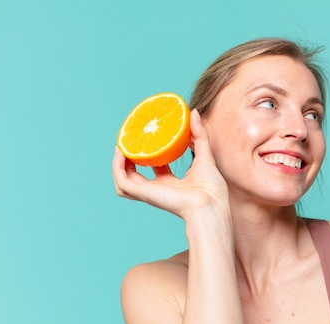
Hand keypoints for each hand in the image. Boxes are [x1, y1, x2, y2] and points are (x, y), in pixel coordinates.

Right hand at [112, 109, 229, 219]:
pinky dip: (117, 168)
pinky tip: (121, 152)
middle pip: (136, 176)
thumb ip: (199, 136)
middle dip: (130, 159)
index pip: (157, 169)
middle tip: (130, 141)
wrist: (210, 205)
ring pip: (124, 181)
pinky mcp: (144, 193)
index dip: (151, 154)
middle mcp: (159, 190)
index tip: (149, 139)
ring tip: (121, 146)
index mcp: (173, 185)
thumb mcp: (205, 156)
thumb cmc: (212, 189)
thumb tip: (194, 113)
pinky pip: (122, 181)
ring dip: (119, 164)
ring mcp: (150, 193)